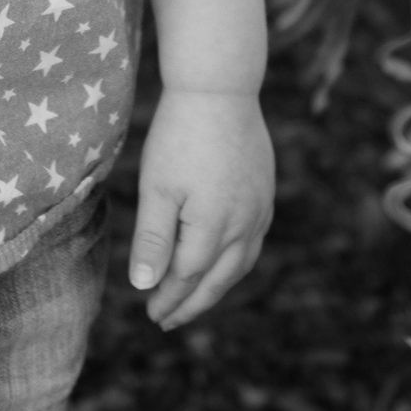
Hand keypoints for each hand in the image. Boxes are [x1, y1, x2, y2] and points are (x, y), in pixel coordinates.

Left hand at [128, 88, 273, 329]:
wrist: (220, 90)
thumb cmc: (180, 136)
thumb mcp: (156, 187)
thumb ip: (152, 239)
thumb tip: (145, 286)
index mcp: (213, 226)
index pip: (188, 277)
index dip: (169, 299)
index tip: (151, 315)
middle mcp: (244, 224)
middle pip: (217, 279)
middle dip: (191, 303)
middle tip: (168, 321)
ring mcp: (260, 209)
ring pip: (240, 264)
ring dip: (215, 287)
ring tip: (194, 299)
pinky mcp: (266, 193)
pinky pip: (253, 242)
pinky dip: (235, 262)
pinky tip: (223, 262)